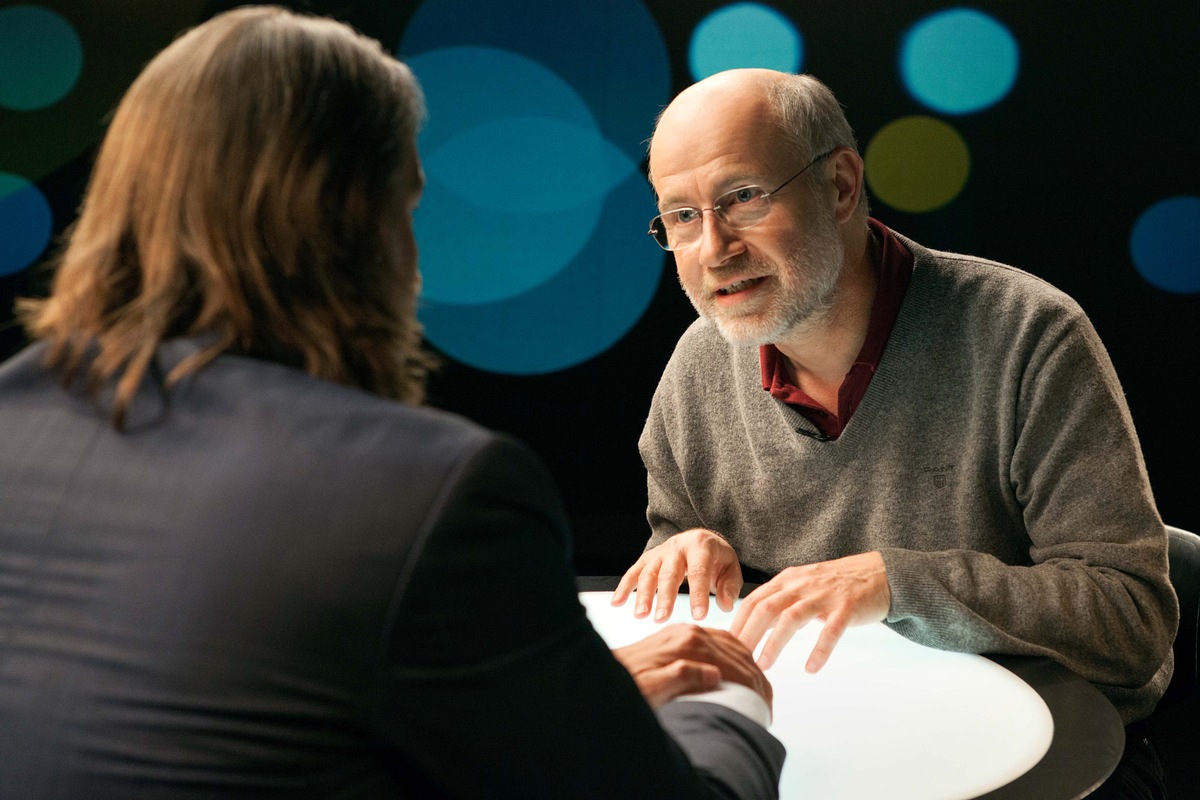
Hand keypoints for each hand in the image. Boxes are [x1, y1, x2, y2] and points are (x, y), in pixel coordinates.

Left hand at [611, 624, 772, 709]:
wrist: (602, 673)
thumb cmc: (626, 686)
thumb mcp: (653, 688)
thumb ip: (683, 677)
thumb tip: (714, 675)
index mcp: (687, 643)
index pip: (733, 662)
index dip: (752, 684)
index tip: (764, 704)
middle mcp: (689, 632)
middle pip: (736, 651)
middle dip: (756, 676)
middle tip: (768, 701)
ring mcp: (685, 631)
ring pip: (730, 643)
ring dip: (747, 665)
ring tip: (759, 688)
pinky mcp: (680, 635)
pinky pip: (717, 640)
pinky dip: (734, 654)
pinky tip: (738, 669)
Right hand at [612, 529, 741, 621]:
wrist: (699, 539)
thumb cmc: (716, 559)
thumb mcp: (730, 567)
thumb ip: (729, 587)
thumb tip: (725, 605)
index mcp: (700, 546)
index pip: (699, 571)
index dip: (698, 594)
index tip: (698, 617)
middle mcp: (677, 546)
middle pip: (669, 573)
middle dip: (665, 598)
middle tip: (661, 619)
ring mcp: (660, 552)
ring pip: (649, 573)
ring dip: (643, 595)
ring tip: (641, 615)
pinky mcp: (648, 558)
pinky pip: (633, 572)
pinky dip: (624, 587)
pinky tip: (617, 603)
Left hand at [730, 551, 890, 672]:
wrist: (879, 572)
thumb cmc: (836, 584)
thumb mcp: (803, 586)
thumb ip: (780, 602)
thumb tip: (752, 626)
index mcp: (788, 580)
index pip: (754, 600)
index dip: (737, 623)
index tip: (723, 644)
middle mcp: (802, 584)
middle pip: (766, 608)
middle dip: (747, 634)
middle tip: (735, 659)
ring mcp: (825, 594)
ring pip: (792, 617)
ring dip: (774, 643)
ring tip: (763, 665)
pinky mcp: (848, 606)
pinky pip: (831, 630)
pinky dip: (819, 650)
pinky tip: (811, 668)